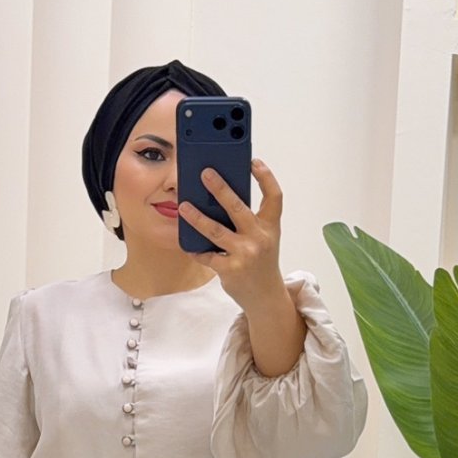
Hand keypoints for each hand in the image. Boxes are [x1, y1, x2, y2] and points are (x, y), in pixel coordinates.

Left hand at [178, 158, 284, 311]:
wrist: (265, 296)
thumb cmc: (261, 261)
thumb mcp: (263, 237)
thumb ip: (249, 219)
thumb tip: (219, 197)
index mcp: (271, 226)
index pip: (274, 196)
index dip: (266, 177)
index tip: (253, 161)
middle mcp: (260, 238)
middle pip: (238, 208)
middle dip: (220, 189)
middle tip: (205, 173)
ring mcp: (245, 254)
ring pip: (216, 231)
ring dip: (197, 218)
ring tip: (183, 206)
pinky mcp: (230, 270)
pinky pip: (207, 256)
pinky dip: (196, 250)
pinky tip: (188, 244)